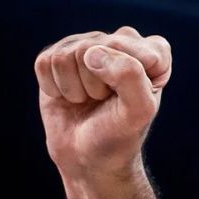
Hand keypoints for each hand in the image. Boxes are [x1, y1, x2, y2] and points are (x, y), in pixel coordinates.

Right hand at [34, 27, 172, 179]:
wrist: (87, 157)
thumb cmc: (119, 135)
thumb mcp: (138, 111)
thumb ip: (130, 76)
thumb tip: (92, 53)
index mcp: (153, 51)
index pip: (130, 46)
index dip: (125, 78)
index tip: (130, 99)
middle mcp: (120, 41)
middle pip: (92, 48)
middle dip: (95, 85)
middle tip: (105, 102)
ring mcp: (87, 45)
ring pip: (65, 56)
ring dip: (74, 89)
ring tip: (88, 100)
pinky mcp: (57, 56)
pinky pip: (45, 63)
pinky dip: (54, 88)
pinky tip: (69, 98)